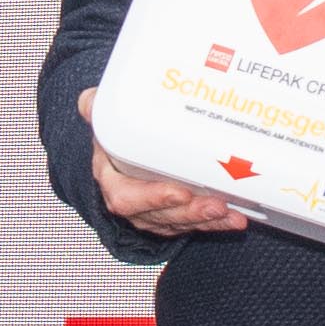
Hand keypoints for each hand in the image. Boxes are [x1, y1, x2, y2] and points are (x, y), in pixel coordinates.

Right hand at [77, 87, 248, 238]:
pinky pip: (194, 224)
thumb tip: (89, 101)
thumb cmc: (116, 135)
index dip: (153, 197)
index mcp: (111, 180)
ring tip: (230, 211)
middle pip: (161, 214)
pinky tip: (236, 218)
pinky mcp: (173, 216)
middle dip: (190, 212)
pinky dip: (216, 224)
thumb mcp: (103, 118)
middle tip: (216, 203)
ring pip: (180, 222)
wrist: (125, 147)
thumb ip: (96, 107)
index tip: (179, 192)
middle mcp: (133, 202)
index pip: (127, 197)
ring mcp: (153, 212)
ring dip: (206, 219)